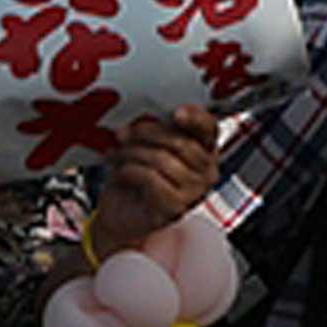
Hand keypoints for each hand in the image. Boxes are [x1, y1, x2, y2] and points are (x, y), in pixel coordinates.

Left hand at [93, 106, 222, 252]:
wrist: (121, 214)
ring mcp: (194, 192)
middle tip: (123, 134)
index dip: (195, 118)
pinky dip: (129, 171)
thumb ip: (159, 128)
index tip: (176, 113)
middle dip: (145, 133)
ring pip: (162, 159)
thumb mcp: (150, 145)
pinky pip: (150, 178)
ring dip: (132, 153)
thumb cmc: (137, 177)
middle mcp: (207, 172)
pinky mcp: (176, 208)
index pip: (210, 128)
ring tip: (117, 156)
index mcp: (205, 150)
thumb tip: (150, 114)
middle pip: (181, 142)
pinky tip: (121, 173)